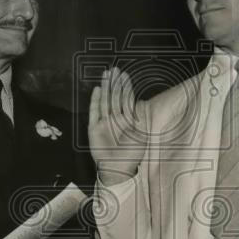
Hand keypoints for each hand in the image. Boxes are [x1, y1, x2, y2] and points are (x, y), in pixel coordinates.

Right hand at [88, 67, 145, 185]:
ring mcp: (104, 122)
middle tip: (115, 70)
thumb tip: (144, 107)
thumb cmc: (132, 155)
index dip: (125, 88)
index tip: (125, 76)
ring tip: (106, 75)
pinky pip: (94, 112)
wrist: (117, 169)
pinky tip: (97, 90)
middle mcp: (115, 119)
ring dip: (105, 88)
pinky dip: (95, 101)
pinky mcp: (94, 128)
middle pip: (114, 98)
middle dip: (114, 84)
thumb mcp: (141, 137)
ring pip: (105, 101)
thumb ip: (141, 122)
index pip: (125, 100)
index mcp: (127, 120)